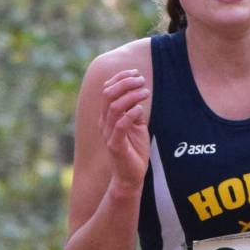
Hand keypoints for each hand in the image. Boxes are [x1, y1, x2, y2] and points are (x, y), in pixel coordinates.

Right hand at [100, 69, 149, 193]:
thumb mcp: (137, 125)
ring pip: (114, 107)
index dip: (120, 78)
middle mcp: (104, 123)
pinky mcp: (115, 146)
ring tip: (145, 93)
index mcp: (107, 116)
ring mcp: (108, 134)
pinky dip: (131, 114)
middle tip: (141, 81)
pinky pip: (120, 125)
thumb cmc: (134, 150)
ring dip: (131, 96)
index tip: (136, 73)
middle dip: (125, 83)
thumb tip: (139, 94)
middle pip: (108, 94)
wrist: (131, 176)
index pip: (107, 90)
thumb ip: (135, 110)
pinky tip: (140, 110)